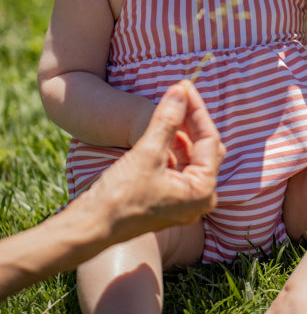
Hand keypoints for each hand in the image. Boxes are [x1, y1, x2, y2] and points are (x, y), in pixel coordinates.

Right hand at [88, 81, 224, 241]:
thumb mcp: (147, 153)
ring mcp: (183, 198)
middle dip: (192, 119)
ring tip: (170, 105)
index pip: (209, 140)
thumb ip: (168, 120)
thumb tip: (181, 90)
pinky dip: (171, 144)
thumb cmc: (119, 197)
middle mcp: (199, 198)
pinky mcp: (167, 196)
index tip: (185, 86)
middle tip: (179, 93)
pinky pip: (177, 163)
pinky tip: (161, 126)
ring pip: (190, 154)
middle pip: (204, 147)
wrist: (89, 227)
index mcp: (203, 191)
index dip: (197, 110)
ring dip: (181, 130)